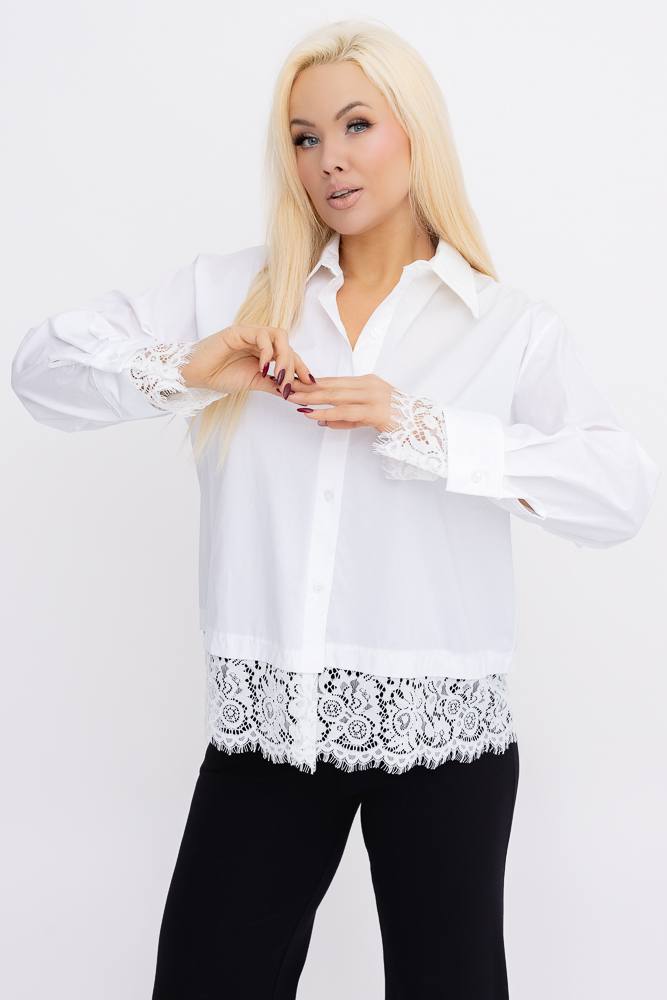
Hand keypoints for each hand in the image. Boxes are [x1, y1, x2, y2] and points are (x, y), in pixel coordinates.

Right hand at [180, 325, 313, 397]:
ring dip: (284, 358)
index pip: (290, 355)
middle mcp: (260, 340)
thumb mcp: (254, 383)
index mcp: (265, 351)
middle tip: (289, 386)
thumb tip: (295, 394)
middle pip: (288, 346)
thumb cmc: (220, 376)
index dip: (302, 368)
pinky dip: (267, 352)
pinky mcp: (240, 331)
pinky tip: (263, 368)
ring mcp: (250, 333)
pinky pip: (262, 336)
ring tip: (279, 376)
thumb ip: (273, 385)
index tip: (310, 384)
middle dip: (294, 367)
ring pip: (280, 337)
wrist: (196, 374)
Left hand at [287, 374, 394, 431]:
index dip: (311, 383)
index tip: (293, 383)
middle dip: (305, 387)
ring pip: (334, 395)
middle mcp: (368, 384)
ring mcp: (372, 396)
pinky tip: (311, 414)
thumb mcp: (368, 416)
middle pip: (330, 385)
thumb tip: (323, 420)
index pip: (333, 381)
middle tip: (284, 388)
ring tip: (292, 399)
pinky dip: (326, 412)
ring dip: (311, 398)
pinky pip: (345, 411)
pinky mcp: (375, 410)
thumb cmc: (398, 420)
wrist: (423, 426)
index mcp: (366, 381)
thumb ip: (347, 418)